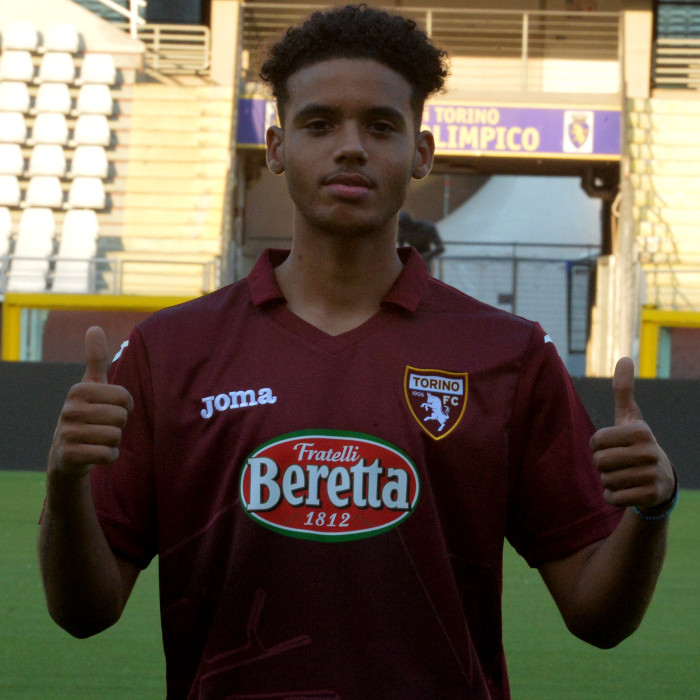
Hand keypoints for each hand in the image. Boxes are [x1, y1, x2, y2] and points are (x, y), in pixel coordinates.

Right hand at [48, 326, 133, 478]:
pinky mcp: (70, 456)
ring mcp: (67, 434)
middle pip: (121, 417)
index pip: (124, 397)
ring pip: (115, 437)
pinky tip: (96, 453)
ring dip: (113, 441)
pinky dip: (108, 457)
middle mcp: (69, 410)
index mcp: (78, 390)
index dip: (125, 406)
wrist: (67, 454)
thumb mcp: (91, 386)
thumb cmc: (87, 414)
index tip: (110, 408)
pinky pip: (107, 455)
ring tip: (98, 439)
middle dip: (119, 425)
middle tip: (102, 426)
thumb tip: (94, 327)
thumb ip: (95, 359)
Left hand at [590, 357, 675, 512]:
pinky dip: (612, 496)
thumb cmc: (636, 443)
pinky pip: (612, 497)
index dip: (597, 446)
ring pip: (605, 480)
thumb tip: (625, 357)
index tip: (612, 446)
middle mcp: (649, 452)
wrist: (661, 480)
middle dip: (602, 465)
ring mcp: (652, 475)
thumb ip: (623, 389)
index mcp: (641, 431)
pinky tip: (626, 490)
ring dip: (608, 480)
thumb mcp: (630, 417)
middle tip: (618, 463)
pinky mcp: (649, 496)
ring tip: (624, 475)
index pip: (596, 441)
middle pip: (599, 462)